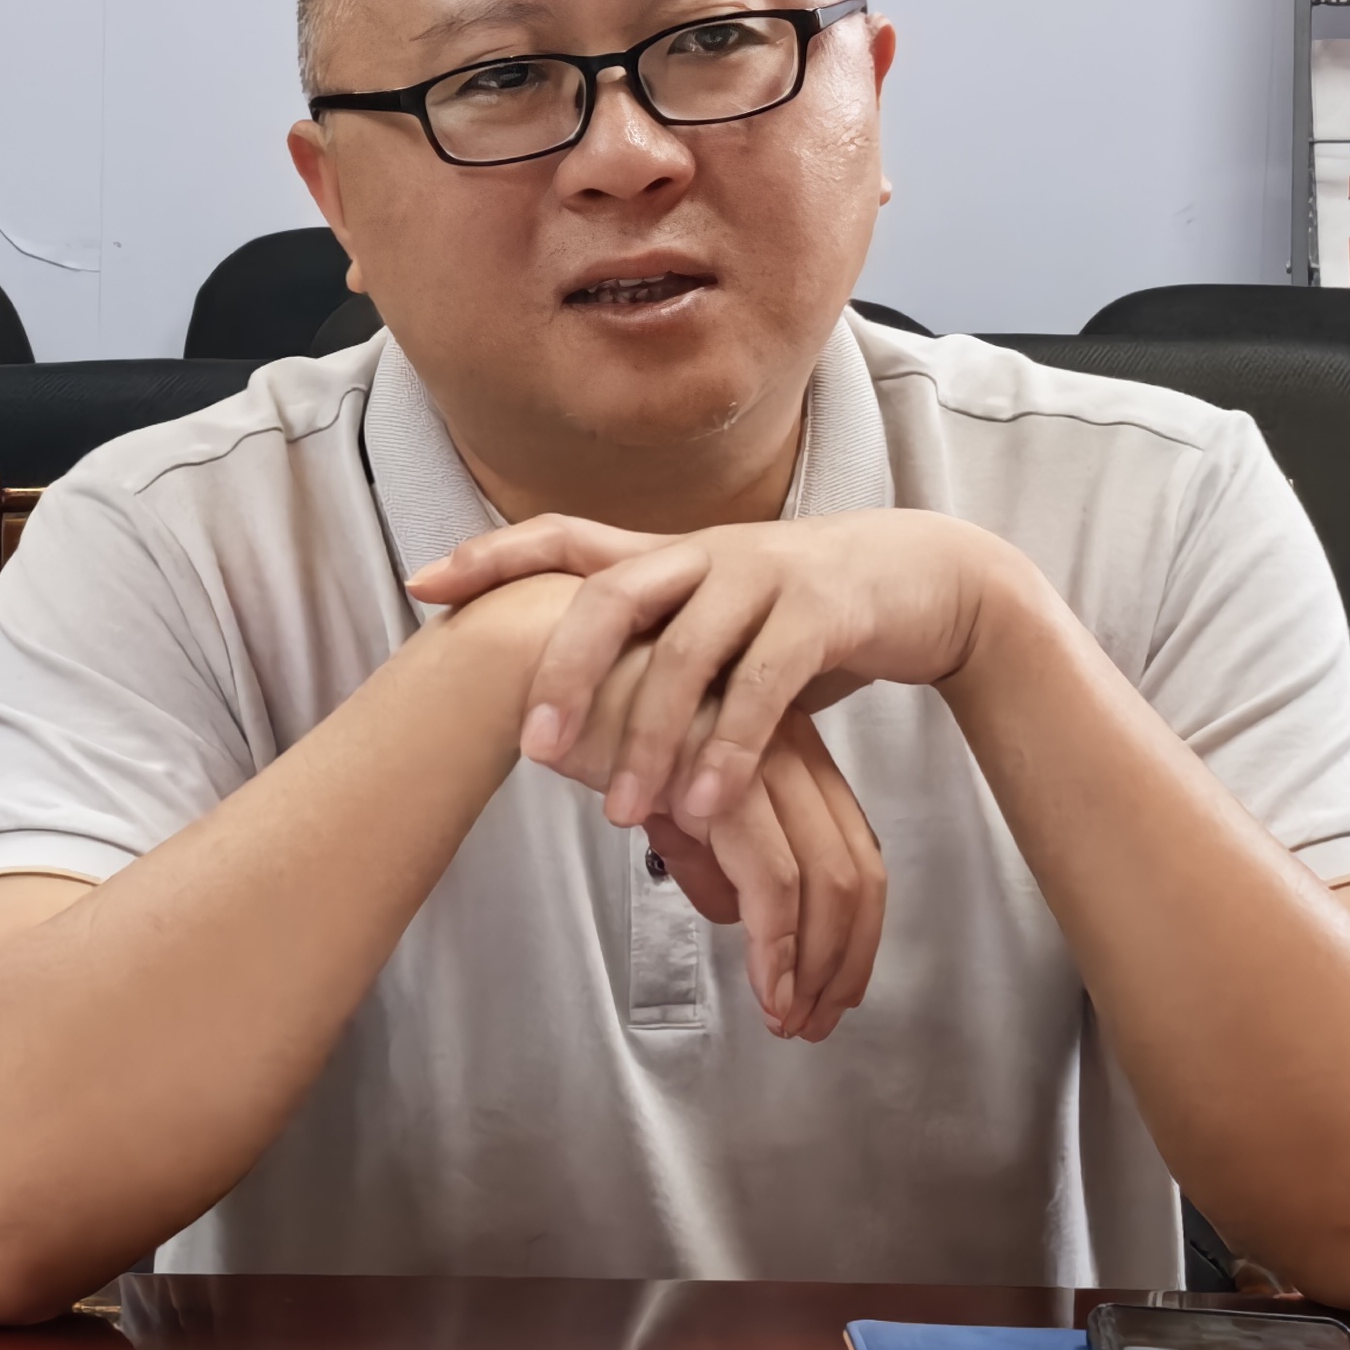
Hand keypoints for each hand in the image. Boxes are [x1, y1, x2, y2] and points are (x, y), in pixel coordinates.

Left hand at [411, 509, 1016, 833]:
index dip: (491, 554)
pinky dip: (731, 749)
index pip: (562, 536)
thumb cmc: (801, 615)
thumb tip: (567, 720)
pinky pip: (766, 686)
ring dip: (651, 738)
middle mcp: (705, 553)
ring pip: (687, 653)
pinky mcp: (821, 613)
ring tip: (624, 813)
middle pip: (611, 596)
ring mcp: (764, 576)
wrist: (927, 579)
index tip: (421, 584)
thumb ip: (647, 662)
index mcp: (668, 554)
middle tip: (533, 748)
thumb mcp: (716, 627)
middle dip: (565, 671)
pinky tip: (704, 808)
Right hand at [543, 650, 884, 1039]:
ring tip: (787, 1016)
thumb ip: (707, 846)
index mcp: (786, 743)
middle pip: (857, 868)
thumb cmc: (597, 720)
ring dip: (814, 964)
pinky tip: (765, 987)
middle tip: (816, 1022)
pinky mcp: (720, 783)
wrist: (536, 671)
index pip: (852, 845)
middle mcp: (788, 747)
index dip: (852, 927)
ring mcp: (758, 762)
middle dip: (844, 958)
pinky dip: (776, 946)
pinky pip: (772, 880)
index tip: (832, 987)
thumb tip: (729, 908)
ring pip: (827, 881)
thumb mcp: (668, 789)